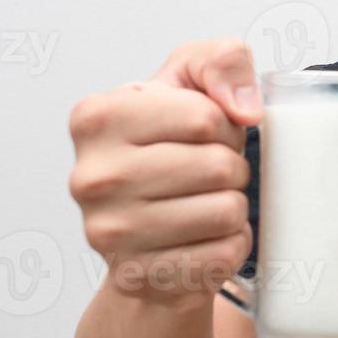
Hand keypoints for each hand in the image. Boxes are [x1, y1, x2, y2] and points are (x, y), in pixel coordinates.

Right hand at [68, 39, 263, 302]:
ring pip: (226, 212)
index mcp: (97, 117)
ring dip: (234, 207)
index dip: (224, 126)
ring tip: (206, 202)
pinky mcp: (138, 276)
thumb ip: (221, 61)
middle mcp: (92, 176)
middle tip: (210, 174)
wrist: (146, 226)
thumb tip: (245, 109)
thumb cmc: (170, 145)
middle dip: (232, 168)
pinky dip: (231, 244)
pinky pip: (224, 255)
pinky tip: (203, 237)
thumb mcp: (190, 79)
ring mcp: (110, 232)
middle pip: (219, 167)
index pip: (206, 117)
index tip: (204, 135)